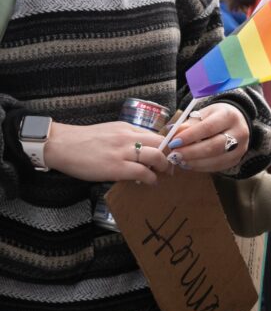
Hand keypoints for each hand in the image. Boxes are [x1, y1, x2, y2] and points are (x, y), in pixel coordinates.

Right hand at [45, 121, 171, 184]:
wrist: (61, 145)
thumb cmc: (84, 141)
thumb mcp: (110, 132)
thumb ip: (127, 139)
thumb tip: (144, 150)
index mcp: (127, 128)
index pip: (157, 136)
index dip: (167, 148)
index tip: (169, 157)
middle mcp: (128, 137)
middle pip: (162, 144)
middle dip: (170, 157)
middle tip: (170, 168)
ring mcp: (123, 152)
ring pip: (157, 156)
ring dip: (164, 168)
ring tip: (161, 175)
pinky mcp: (116, 167)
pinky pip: (143, 172)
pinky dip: (151, 179)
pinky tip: (149, 182)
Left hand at [166, 103, 249, 172]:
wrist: (236, 122)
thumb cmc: (215, 116)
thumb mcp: (203, 114)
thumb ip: (189, 124)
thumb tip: (173, 134)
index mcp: (229, 116)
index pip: (208, 128)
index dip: (190, 136)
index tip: (174, 142)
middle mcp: (239, 133)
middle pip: (214, 146)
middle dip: (192, 152)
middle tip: (175, 155)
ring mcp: (240, 149)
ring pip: (217, 160)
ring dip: (195, 162)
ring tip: (180, 160)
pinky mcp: (237, 160)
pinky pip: (218, 167)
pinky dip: (202, 167)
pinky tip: (190, 164)